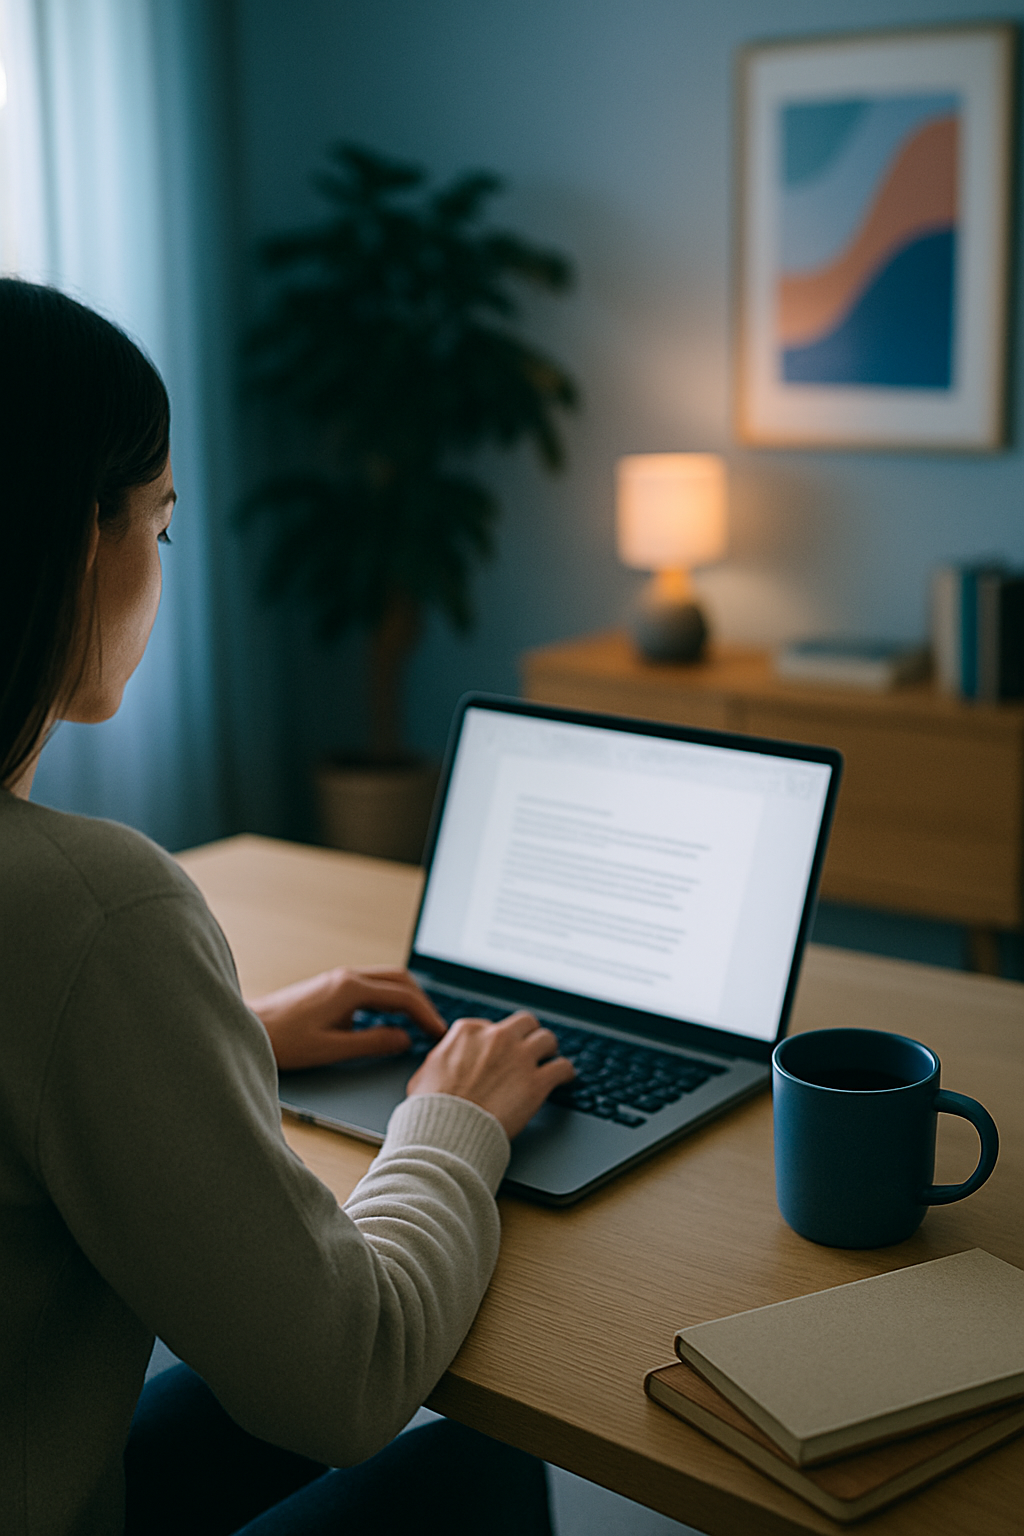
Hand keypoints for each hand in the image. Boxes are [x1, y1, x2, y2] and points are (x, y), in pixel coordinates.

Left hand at [247, 967, 446, 1071]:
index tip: (438, 1033)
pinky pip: (372, 986)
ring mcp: (339, 980)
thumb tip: (404, 1039)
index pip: (403, 996)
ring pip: (386, 980)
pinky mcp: (331, 987)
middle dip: (422, 1001)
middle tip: (434, 1026)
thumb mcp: (331, 1049)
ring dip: (406, 998)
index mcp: (351, 989)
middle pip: (399, 979)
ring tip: (418, 1022)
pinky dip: (389, 999)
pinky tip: (389, 1019)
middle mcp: (347, 977)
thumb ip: (371, 1043)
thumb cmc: (284, 1040)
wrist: (250, 1027)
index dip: (426, 1015)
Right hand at [407, 1011, 575, 1140]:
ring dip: (549, 1050)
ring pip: (548, 1039)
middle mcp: (498, 1037)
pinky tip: (565, 1078)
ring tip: (550, 1060)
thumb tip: (442, 1063)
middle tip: (530, 1048)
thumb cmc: (432, 1108)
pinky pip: (562, 1067)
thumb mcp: (424, 1073)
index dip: (498, 1041)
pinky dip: (565, 1073)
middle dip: (528, 1034)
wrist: (447, 1131)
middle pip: (525, 1023)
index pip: (492, 1025)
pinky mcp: (537, 1081)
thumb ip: (441, 1060)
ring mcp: (520, 1057)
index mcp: (468, 1031)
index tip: (500, 1052)